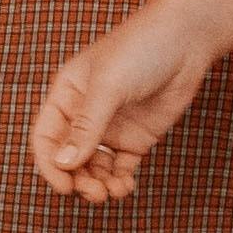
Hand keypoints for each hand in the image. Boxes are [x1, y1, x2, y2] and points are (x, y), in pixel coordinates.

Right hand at [27, 5, 217, 203]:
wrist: (186, 39)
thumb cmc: (141, 49)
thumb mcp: (108, 86)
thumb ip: (86, 126)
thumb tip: (64, 164)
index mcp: (66, 96)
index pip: (46, 137)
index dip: (50, 165)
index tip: (64, 186)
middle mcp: (84, 114)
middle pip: (69, 159)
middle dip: (78, 180)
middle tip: (95, 193)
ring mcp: (111, 127)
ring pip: (94, 168)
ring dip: (99, 184)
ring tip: (114, 192)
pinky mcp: (136, 137)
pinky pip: (120, 167)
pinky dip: (119, 181)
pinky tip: (125, 186)